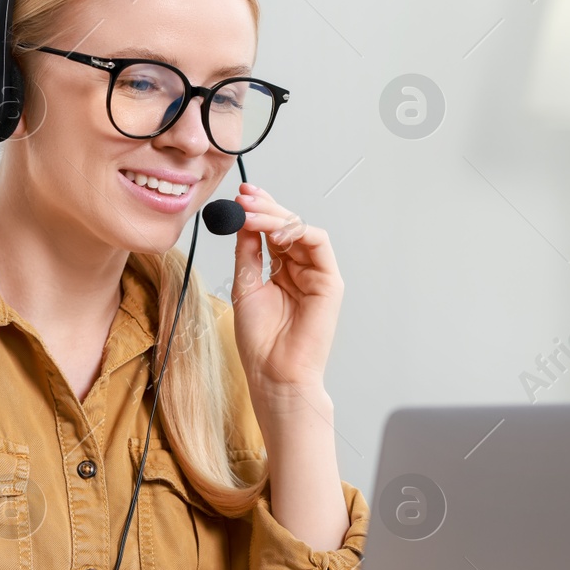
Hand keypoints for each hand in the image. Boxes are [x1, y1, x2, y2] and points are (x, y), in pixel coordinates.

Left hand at [230, 183, 343, 408]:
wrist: (274, 372)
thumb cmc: (260, 340)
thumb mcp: (245, 286)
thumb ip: (247, 252)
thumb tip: (241, 219)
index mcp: (281, 271)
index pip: (273, 232)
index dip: (258, 211)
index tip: (239, 196)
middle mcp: (301, 269)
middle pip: (287, 226)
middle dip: (265, 207)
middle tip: (244, 196)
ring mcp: (317, 274)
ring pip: (301, 230)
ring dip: (275, 216)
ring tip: (250, 212)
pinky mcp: (330, 282)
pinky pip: (318, 244)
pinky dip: (296, 231)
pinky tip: (273, 230)